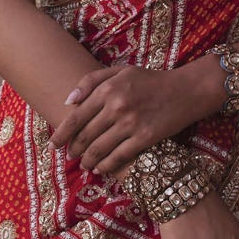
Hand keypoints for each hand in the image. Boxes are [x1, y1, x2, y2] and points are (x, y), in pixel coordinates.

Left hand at [48, 63, 192, 178]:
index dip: (62, 133)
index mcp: (108, 89)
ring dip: (88, 160)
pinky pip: (118, 157)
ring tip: (85, 164)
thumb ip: (92, 81)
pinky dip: (106, 165)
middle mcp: (117, 106)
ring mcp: (131, 124)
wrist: (186, 90)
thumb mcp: (121, 71)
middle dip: (74, 149)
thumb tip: (68, 100)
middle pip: (85, 135)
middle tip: (71, 155)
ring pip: (99, 149)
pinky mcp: (145, 138)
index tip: (53, 144)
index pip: (76, 116)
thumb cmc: (151, 80)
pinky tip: (101, 168)